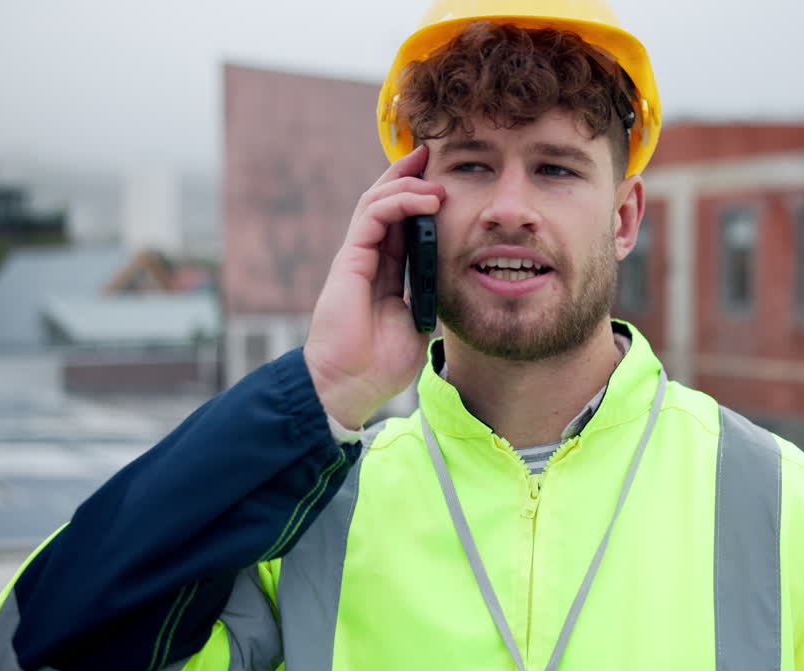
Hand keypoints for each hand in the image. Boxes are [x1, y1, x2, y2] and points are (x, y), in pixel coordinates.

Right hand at [303, 145, 444, 429]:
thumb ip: (428, 302)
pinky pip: (373, 217)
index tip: (443, 179)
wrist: (351, 385)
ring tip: (435, 177)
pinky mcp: (350, 259)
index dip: (418, 198)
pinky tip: (426, 199)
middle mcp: (370, 258)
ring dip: (407, 184)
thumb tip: (453, 289)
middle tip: (431, 153)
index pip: (402, 223)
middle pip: (385, 202)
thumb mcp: (418, 327)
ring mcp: (357, 256)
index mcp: (386, 272)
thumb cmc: (380, 364)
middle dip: (407, 174)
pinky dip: (399, 201)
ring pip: (377, 202)